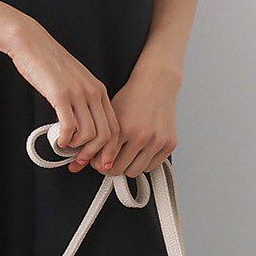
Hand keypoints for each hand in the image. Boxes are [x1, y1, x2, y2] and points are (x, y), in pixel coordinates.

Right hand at [4, 17, 120, 172]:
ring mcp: (78, 94)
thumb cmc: (51, 65)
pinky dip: (65, 140)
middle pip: (106, 134)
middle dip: (94, 155)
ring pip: (90, 134)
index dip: (109, 150)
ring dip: (79, 148)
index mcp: (99, 91)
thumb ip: (83, 103)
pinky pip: (70, 127)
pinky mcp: (60, 95)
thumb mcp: (76, 82)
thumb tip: (83, 131)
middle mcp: (93, 92)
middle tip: (81, 162)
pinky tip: (59, 140)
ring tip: (67, 147)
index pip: (115, 127)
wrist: (33, 44)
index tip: (99, 161)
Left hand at [94, 63, 179, 178]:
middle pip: (119, 170)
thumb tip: (85, 165)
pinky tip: (139, 152)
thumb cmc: (132, 97)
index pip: (105, 161)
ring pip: (135, 172)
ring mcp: (158, 141)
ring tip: (124, 155)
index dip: (98, 163)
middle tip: (109, 159)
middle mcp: (142, 136)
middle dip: (111, 166)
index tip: (97, 161)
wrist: (157, 84)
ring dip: (127, 166)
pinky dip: (143, 162)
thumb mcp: (110, 115)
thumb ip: (99, 140)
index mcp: (124, 128)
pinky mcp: (170, 144)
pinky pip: (151, 166)